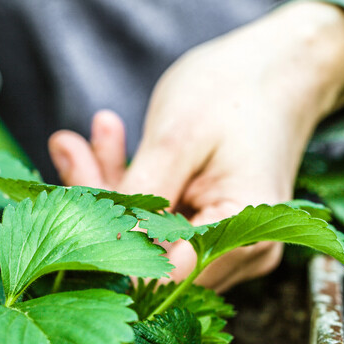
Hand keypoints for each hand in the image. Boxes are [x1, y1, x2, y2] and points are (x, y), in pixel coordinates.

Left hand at [49, 1, 343, 290]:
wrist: (282, 64)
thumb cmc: (236, 88)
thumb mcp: (178, 135)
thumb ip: (140, 196)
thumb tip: (95, 246)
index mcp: (245, 239)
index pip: (158, 278)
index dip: (103, 254)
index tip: (62, 206)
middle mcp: (239, 255)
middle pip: (146, 259)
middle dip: (97, 209)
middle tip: (68, 148)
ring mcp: (223, 245)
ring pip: (144, 238)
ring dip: (107, 192)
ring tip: (77, 140)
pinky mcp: (205, 226)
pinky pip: (155, 220)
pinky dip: (127, 188)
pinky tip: (106, 142)